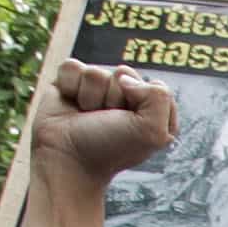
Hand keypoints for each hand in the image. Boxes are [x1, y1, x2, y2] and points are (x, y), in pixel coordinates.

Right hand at [30, 61, 177, 188]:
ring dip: (90, 97)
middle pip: (124, 73)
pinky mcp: (70, 83)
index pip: (156, 85)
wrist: (67, 159)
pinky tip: (71, 105)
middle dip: (114, 98)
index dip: (142, 104)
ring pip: (95, 72)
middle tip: (106, 120)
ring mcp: (96, 89)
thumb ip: (160, 97)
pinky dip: (69, 86)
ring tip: (87, 116)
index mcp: (151, 111)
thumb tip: (124, 77)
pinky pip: (71, 67)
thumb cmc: (110, 149)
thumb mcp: (153, 133)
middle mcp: (125, 98)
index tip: (130, 125)